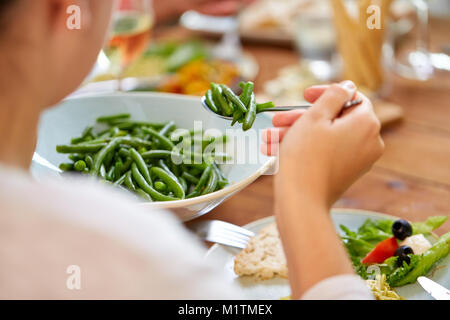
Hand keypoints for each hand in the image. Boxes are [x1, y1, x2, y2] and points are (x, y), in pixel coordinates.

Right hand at [262, 81, 383, 207]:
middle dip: (301, 118)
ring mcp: (359, 160)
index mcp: (366, 123)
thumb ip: (334, 96)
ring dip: (296, 134)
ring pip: (326, 137)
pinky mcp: (346, 174)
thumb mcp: (315, 116)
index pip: (351, 96)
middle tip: (277, 120)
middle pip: (334, 119)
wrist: (301, 202)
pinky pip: (326, 152)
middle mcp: (369, 141)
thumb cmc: (305, 156)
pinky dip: (305, 149)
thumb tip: (348, 86)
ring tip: (268, 139)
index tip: (304, 95)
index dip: (325, 93)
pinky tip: (276, 150)